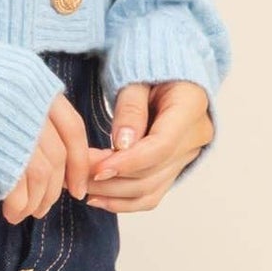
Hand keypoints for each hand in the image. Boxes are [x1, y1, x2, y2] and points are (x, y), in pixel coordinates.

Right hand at [0, 90, 89, 222]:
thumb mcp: (2, 74)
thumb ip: (24, 101)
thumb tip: (40, 138)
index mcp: (39, 85)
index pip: (74, 130)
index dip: (79, 163)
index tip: (77, 186)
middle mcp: (34, 106)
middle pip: (58, 158)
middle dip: (55, 189)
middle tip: (46, 206)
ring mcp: (17, 127)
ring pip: (42, 175)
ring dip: (38, 201)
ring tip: (27, 212)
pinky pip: (19, 186)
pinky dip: (19, 204)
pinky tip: (12, 212)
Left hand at [85, 80, 213, 212]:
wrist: (168, 72)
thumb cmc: (150, 69)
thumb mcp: (137, 78)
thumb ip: (131, 109)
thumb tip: (122, 144)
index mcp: (191, 108)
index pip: (161, 147)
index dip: (128, 162)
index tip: (96, 168)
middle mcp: (195, 138)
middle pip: (153, 172)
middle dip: (112, 178)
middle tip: (76, 173)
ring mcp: (187, 156)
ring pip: (151, 188)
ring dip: (113, 192)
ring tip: (81, 185)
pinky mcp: (174, 168)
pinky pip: (152, 193)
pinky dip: (124, 201)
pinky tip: (97, 199)